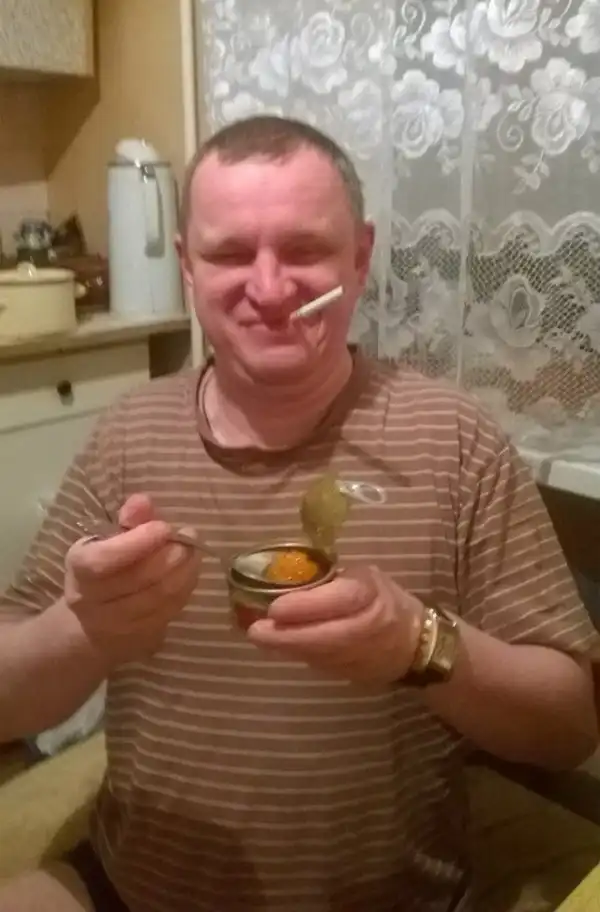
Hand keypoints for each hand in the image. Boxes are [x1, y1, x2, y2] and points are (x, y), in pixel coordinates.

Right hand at [64, 494, 201, 665]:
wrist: (91, 628)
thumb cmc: (103, 573)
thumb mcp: (107, 542)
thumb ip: (128, 521)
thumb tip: (143, 501)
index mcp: (80, 570)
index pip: (102, 560)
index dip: (136, 543)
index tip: (163, 527)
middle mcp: (92, 602)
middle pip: (137, 580)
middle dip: (170, 556)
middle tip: (188, 538)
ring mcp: (117, 626)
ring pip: (159, 598)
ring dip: (184, 572)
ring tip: (193, 552)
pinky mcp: (140, 639)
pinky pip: (170, 612)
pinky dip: (185, 589)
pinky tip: (190, 573)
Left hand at [247, 565, 424, 683]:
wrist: (414, 644)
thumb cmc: (382, 599)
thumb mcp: (363, 577)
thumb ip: (330, 579)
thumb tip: (285, 577)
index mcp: (372, 595)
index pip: (340, 601)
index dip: (306, 607)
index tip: (274, 608)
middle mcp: (368, 628)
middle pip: (324, 637)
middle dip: (286, 637)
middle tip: (254, 631)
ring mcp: (361, 657)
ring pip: (318, 655)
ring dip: (286, 648)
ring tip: (260, 637)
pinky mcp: (351, 676)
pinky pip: (320, 664)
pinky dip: (298, 655)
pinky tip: (279, 646)